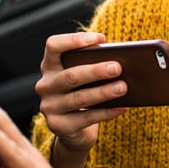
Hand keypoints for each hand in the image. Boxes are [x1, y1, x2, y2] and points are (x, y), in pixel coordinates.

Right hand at [35, 32, 127, 157]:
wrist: (73, 129)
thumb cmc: (83, 93)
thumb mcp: (85, 77)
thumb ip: (95, 64)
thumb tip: (123, 60)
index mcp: (50, 66)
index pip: (53, 46)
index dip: (74, 40)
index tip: (100, 38)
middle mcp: (45, 85)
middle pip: (70, 76)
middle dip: (95, 71)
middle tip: (117, 68)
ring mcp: (49, 107)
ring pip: (79, 98)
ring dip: (103, 92)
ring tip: (123, 87)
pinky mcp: (59, 126)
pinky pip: (86, 118)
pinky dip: (106, 112)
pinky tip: (122, 107)